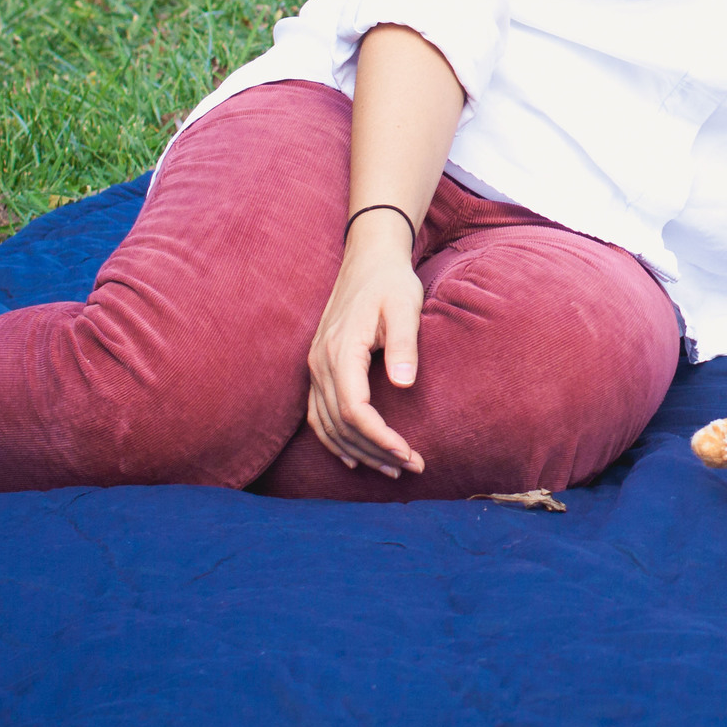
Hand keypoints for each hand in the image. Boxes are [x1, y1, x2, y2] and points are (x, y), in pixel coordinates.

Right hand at [306, 214, 427, 478]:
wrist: (368, 259)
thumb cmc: (391, 283)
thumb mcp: (404, 307)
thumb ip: (403, 344)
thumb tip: (403, 384)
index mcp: (341, 351)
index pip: (355, 411)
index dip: (380, 438)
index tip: (408, 454)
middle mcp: (320, 364)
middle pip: (342, 425)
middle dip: (376, 452)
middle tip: (411, 467)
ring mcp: (315, 367)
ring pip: (328, 425)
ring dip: (358, 450)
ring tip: (392, 468)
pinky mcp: (319, 368)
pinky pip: (318, 414)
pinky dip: (334, 439)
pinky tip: (354, 456)